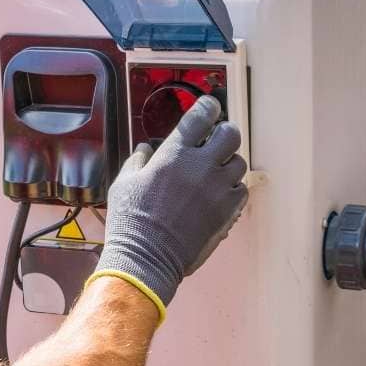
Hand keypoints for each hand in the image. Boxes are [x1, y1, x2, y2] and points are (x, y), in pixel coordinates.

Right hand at [89, 96, 247, 320]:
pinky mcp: (227, 211)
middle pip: (230, 133)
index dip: (208, 106)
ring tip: (215, 172)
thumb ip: (138, 160)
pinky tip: (220, 194)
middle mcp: (201, 166)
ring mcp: (218, 189)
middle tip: (216, 141)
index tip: (209, 107)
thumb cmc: (131, 221)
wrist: (146, 258)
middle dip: (224, 133)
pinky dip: (233, 189)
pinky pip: (242, 190)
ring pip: (239, 163)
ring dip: (228, 163)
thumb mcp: (124, 183)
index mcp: (174, 154)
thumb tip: (146, 149)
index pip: (202, 115)